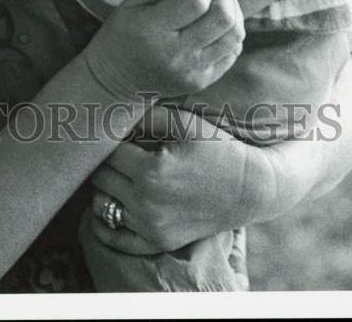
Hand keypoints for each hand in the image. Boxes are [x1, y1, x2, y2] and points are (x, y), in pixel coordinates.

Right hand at [82, 0, 244, 102]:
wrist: (116, 79)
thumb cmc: (124, 32)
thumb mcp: (134, 2)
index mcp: (151, 30)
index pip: (196, 0)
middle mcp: (174, 54)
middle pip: (222, 18)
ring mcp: (190, 72)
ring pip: (234, 36)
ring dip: (232, 12)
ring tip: (217, 4)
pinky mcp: (201, 82)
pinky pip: (232, 52)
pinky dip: (230, 33)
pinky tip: (216, 25)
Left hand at [85, 109, 277, 254]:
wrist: (251, 188)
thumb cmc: (218, 148)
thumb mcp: (185, 122)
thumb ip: (146, 115)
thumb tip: (112, 110)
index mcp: (151, 171)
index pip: (107, 152)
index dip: (107, 138)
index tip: (115, 130)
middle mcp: (147, 203)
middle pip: (100, 177)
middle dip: (103, 160)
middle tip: (115, 149)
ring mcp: (151, 227)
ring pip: (101, 203)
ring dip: (104, 186)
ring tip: (117, 171)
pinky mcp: (158, 242)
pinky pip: (113, 237)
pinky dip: (103, 221)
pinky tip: (108, 201)